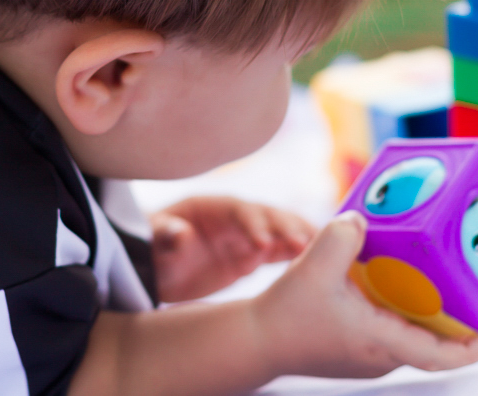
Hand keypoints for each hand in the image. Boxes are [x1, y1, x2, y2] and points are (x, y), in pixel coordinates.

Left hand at [151, 196, 315, 301]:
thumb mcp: (154, 243)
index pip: (240, 211)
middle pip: (268, 217)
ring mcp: (248, 234)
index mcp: (213, 208)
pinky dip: (300, 256)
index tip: (263, 245)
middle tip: (307, 246)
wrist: (156, 269)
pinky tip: (321, 264)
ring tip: (325, 253)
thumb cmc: (152, 250)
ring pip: (282, 232)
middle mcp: (236, 217)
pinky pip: (282, 251)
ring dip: (302, 239)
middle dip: (288, 229)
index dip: (254, 224)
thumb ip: (165, 235)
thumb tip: (180, 234)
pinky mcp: (254, 254)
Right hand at [252, 211, 477, 376]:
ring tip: (440, 280)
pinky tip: (398, 284)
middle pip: (433, 343)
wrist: (257, 339)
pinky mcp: (358, 346)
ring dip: (430, 314)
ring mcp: (370, 353)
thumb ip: (340, 237)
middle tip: (473, 290)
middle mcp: (381, 353)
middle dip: (457, 321)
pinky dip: (405, 311)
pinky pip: (394, 330)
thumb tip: (362, 219)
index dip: (472, 348)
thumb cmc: (285, 313)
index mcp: (380, 340)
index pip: (440, 356)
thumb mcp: (312, 268)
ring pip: (413, 335)